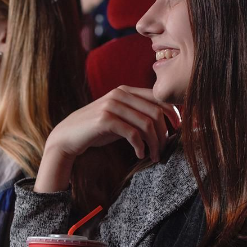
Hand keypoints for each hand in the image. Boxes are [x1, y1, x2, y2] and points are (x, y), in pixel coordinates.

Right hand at [35, 86, 179, 192]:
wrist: (68, 136)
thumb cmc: (96, 129)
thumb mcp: (119, 117)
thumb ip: (137, 114)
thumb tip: (166, 122)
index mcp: (126, 90)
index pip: (158, 97)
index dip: (173, 113)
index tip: (178, 129)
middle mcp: (120, 94)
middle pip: (156, 112)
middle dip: (164, 133)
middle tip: (164, 149)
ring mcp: (112, 105)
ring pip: (147, 124)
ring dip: (155, 143)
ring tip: (154, 156)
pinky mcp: (105, 120)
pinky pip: (133, 133)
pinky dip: (140, 146)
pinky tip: (140, 155)